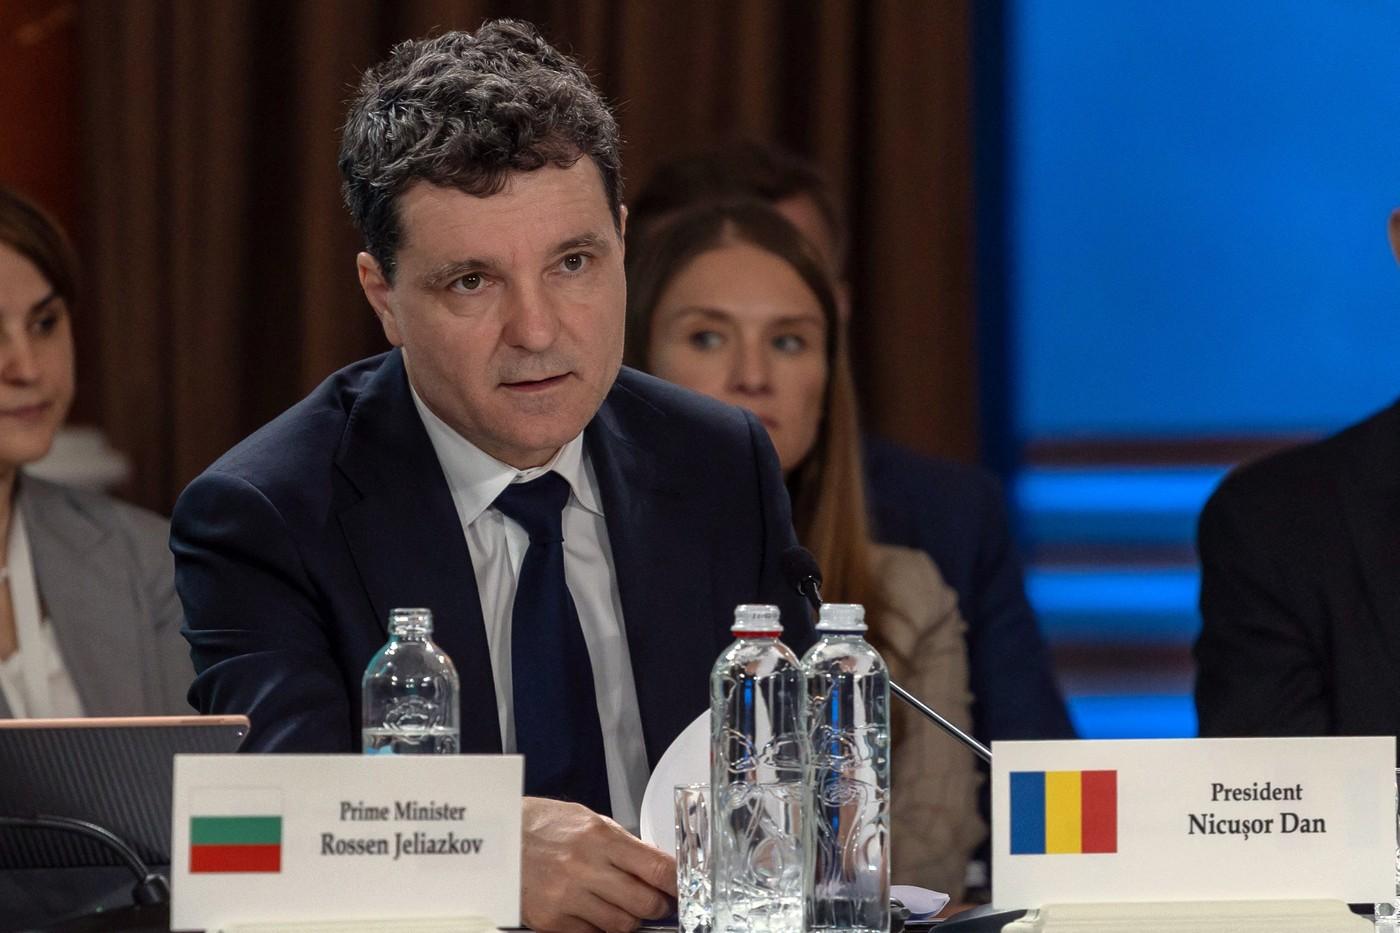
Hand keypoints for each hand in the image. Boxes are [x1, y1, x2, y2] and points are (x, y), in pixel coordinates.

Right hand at [521, 797, 676, 932]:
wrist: (495, 839)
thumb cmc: (541, 825)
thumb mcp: (587, 820)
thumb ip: (622, 844)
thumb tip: (656, 866)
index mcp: (600, 838)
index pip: (656, 868)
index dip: (678, 883)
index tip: (686, 888)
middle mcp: (585, 869)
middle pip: (644, 904)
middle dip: (658, 906)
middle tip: (658, 901)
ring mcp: (568, 898)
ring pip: (622, 926)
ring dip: (631, 919)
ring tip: (625, 906)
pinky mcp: (552, 921)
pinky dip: (600, 927)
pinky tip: (596, 911)